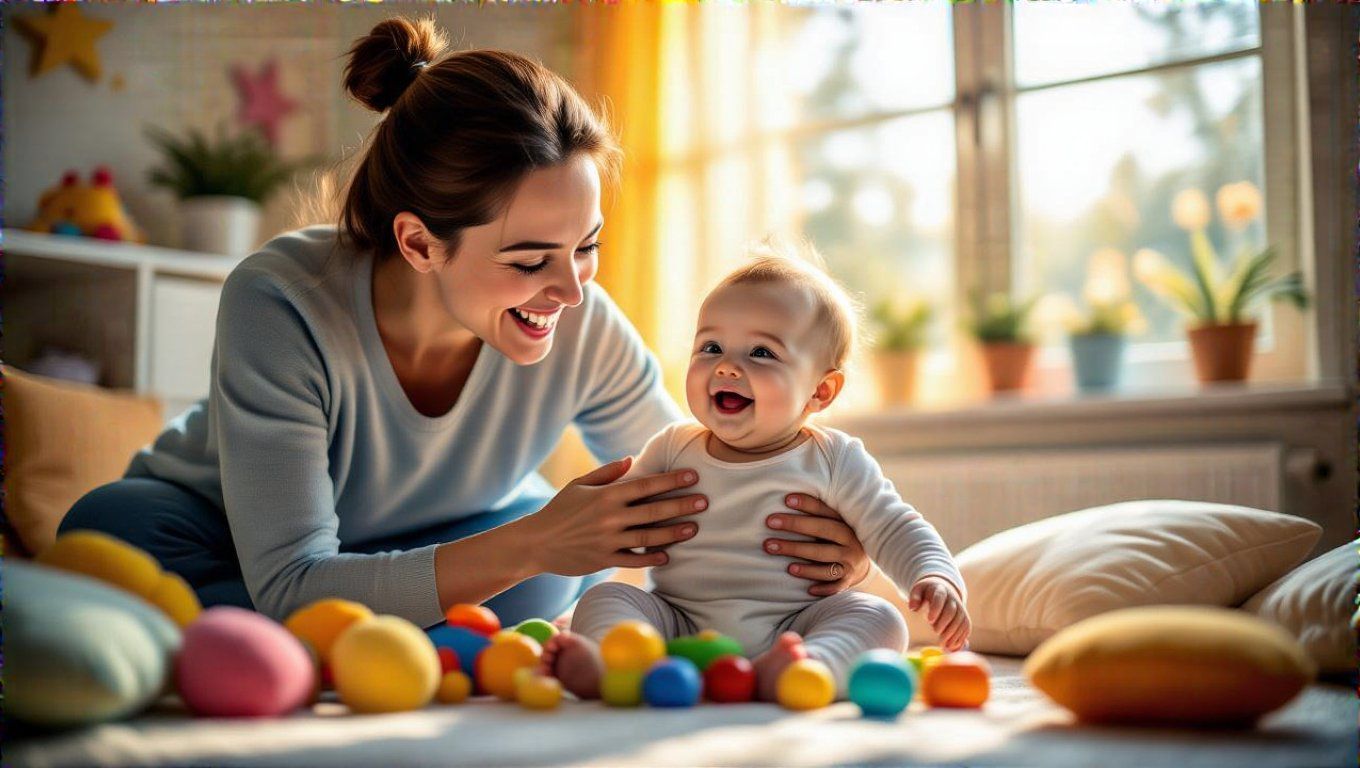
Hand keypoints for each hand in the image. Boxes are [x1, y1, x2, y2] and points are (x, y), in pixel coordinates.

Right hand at [521, 457, 707, 576]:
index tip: (693, 476)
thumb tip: (632, 460)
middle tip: (705, 501)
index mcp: (605, 495)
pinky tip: (668, 556)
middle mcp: (609, 517)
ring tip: (694, 528)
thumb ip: (607, 472)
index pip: (645, 485)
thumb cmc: (559, 510)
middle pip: (652, 511)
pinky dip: (651, 558)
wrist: (536, 542)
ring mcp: (607, 540)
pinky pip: (633, 559)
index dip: (671, 480)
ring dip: (673, 533)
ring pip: (648, 537)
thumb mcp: (579, 484)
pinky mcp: (603, 560)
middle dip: (681, 505)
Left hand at [764, 494, 870, 596]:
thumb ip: (816, 514)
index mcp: (844, 523)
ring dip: (808, 566)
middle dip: (796, 526)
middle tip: (770, 522)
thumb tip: (786, 499)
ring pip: (828, 563)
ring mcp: (849, 562)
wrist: (862, 564)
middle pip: (824, 531)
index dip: (807, 504)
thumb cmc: (837, 540)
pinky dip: (824, 588)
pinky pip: (836, 585)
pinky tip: (809, 589)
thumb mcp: (833, 525)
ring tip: (788, 567)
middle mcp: (849, 542)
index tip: (787, 499)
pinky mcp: (847, 580)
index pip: (825, 511)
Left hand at [908, 576, 969, 650]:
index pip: (940, 597)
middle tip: (935, 632)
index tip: (929, 620)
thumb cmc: (927, 593)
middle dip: (944, 622)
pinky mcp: (964, 617)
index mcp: (940, 590)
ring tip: (944, 644)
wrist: (943, 591)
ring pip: (961, 620)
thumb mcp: (919, 591)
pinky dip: (960, 637)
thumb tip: (912, 607)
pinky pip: (966, 627)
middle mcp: (953, 598)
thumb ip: (915, 597)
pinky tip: (953, 647)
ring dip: (953, 633)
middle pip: (951, 611)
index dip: (936, 608)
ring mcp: (960, 608)